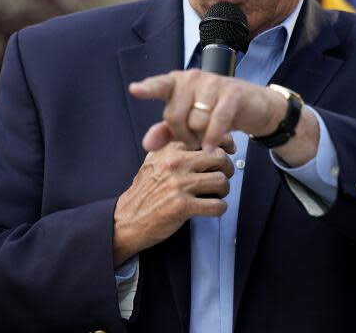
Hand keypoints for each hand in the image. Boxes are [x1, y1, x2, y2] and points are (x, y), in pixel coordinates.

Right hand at [112, 141, 234, 265]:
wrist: (127, 219)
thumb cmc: (144, 191)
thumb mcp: (153, 160)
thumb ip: (173, 146)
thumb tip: (202, 136)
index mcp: (169, 149)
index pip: (206, 136)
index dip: (223, 143)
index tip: (228, 150)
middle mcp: (175, 163)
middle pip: (219, 157)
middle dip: (227, 168)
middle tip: (223, 175)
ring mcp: (179, 185)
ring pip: (221, 181)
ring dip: (224, 190)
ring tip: (217, 194)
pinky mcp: (183, 206)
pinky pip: (217, 205)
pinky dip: (220, 208)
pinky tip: (212, 208)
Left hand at [128, 69, 284, 150]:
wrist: (252, 107)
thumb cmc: (214, 113)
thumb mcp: (188, 124)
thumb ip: (166, 132)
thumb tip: (147, 144)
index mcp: (177, 82)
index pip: (159, 85)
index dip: (147, 88)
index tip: (134, 89)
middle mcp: (193, 78)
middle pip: (175, 115)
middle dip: (183, 134)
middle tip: (195, 138)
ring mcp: (213, 83)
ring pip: (195, 121)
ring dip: (201, 136)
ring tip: (209, 136)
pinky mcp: (232, 92)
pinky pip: (216, 121)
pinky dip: (214, 137)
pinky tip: (213, 147)